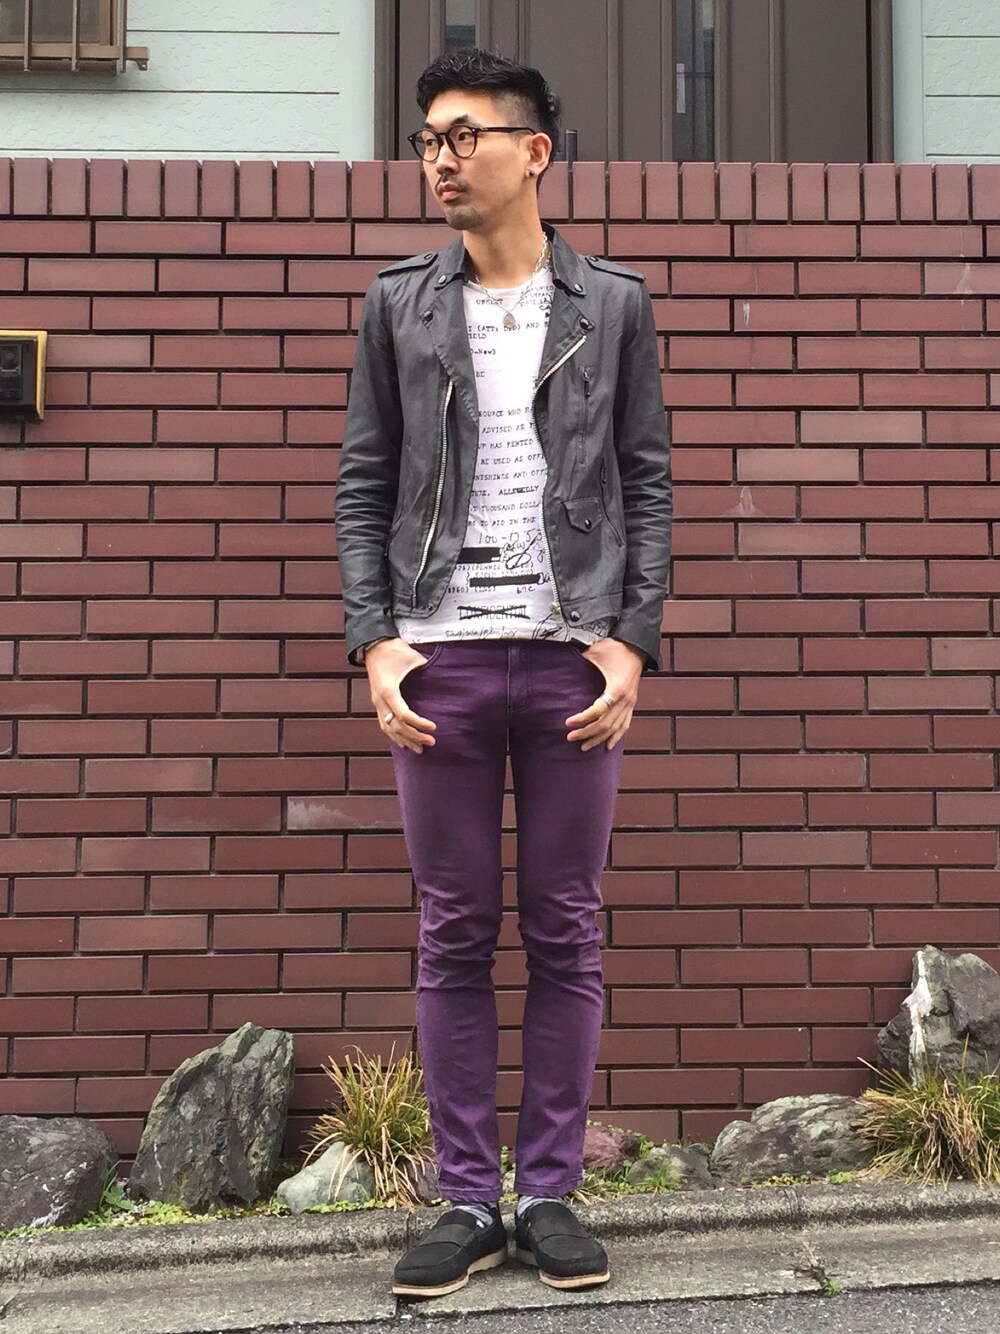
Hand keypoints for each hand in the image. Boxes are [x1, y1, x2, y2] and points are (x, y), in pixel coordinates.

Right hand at [365, 638, 436, 753]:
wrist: (374, 645)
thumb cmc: (393, 650)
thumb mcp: (412, 658)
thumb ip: (426, 669)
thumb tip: (444, 677)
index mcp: (388, 690)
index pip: (404, 714)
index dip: (419, 723)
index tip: (434, 727)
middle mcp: (380, 700)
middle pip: (396, 726)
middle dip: (414, 736)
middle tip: (431, 741)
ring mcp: (376, 703)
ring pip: (388, 729)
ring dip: (404, 740)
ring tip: (419, 749)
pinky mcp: (377, 703)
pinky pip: (384, 724)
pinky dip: (394, 736)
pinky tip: (404, 742)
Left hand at [565, 638, 644, 751]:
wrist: (636, 646)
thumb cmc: (616, 648)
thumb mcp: (596, 652)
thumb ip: (581, 661)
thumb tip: (562, 666)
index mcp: (617, 688)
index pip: (598, 710)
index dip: (582, 718)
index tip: (568, 722)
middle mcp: (625, 699)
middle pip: (606, 724)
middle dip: (587, 733)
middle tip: (570, 737)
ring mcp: (630, 703)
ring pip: (615, 728)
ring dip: (599, 738)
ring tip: (584, 746)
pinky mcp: (632, 704)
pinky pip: (625, 725)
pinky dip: (616, 736)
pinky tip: (608, 746)